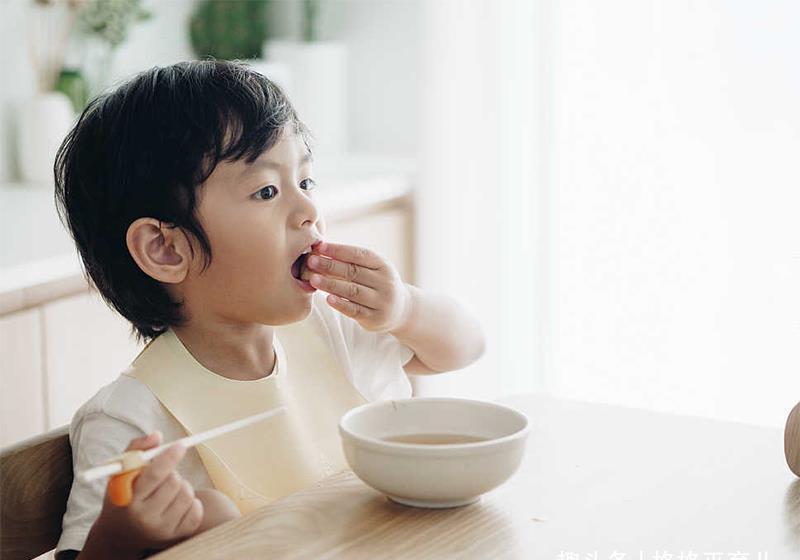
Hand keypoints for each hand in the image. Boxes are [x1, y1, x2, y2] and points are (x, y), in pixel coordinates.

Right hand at [90, 432, 202, 552]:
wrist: (119, 533)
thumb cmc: (123, 495)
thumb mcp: (121, 472)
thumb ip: (136, 449)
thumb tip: (157, 435)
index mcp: (128, 500)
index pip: (155, 475)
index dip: (170, 457)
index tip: (180, 445)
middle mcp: (145, 518)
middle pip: (174, 482)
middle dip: (171, 472)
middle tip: (163, 476)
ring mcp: (161, 529)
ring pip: (187, 493)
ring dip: (181, 486)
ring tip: (166, 490)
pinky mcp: (176, 535)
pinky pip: (197, 509)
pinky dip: (191, 502)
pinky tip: (176, 503)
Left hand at [301, 241, 411, 332]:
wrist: (402, 310)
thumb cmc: (378, 285)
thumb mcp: (373, 270)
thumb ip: (352, 262)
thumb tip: (321, 250)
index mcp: (383, 265)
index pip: (359, 255)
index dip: (339, 250)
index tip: (320, 247)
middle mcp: (385, 282)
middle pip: (354, 272)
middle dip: (330, 266)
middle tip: (310, 261)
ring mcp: (382, 301)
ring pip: (353, 291)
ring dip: (331, 284)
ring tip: (313, 279)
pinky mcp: (375, 318)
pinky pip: (355, 310)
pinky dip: (341, 304)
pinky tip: (328, 299)